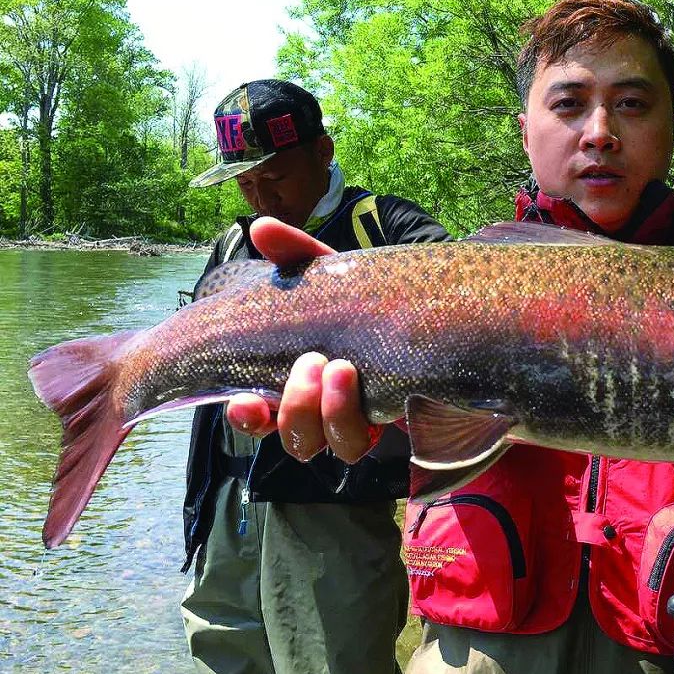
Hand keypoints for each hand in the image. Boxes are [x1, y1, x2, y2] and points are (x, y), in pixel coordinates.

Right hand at [223, 218, 376, 462]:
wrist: (429, 313)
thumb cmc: (365, 301)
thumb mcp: (331, 277)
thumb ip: (296, 254)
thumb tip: (263, 227)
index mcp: (296, 381)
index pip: (259, 415)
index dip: (247, 418)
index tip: (244, 398)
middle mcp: (323, 412)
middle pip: (296, 439)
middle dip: (296, 407)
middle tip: (312, 362)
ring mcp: (359, 421)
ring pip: (335, 445)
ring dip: (331, 413)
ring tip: (343, 370)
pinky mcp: (393, 422)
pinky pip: (368, 442)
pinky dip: (360, 420)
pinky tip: (375, 398)